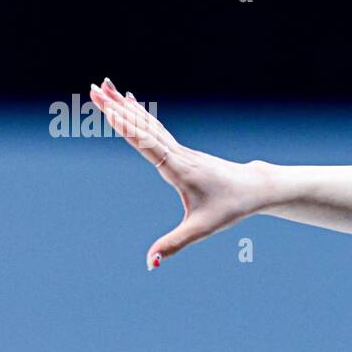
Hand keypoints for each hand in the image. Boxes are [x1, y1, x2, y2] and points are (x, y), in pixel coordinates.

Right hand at [88, 77, 268, 268]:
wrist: (256, 188)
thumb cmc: (231, 207)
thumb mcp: (202, 229)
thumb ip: (174, 244)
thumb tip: (150, 263)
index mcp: (178, 169)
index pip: (147, 143)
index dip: (126, 126)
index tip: (108, 108)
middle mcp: (178, 154)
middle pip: (143, 126)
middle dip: (118, 108)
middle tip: (94, 88)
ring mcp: (181, 150)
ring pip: (149, 123)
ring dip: (125, 106)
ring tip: (105, 87)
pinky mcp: (183, 152)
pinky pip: (156, 128)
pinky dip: (140, 114)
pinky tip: (131, 103)